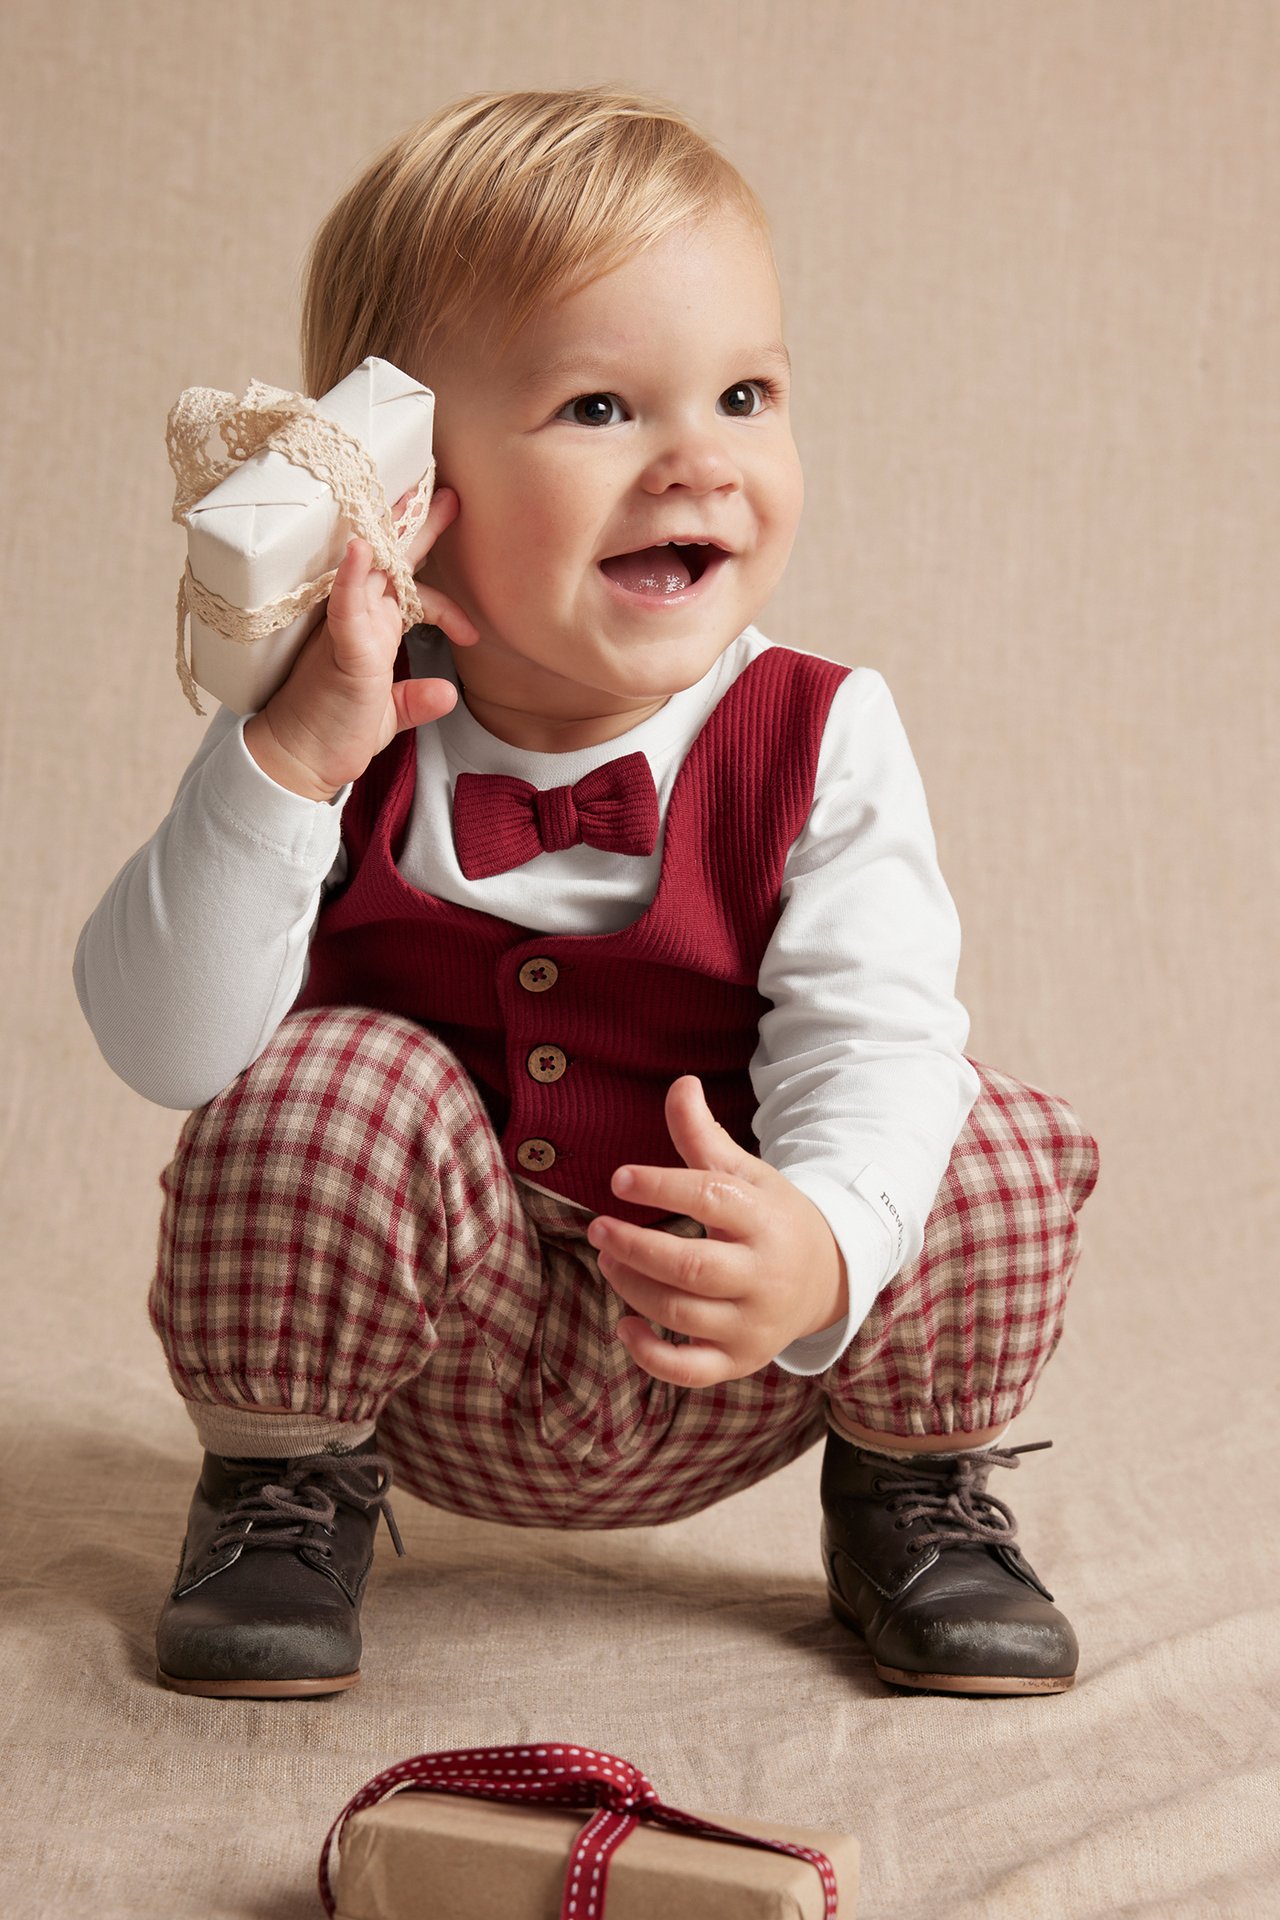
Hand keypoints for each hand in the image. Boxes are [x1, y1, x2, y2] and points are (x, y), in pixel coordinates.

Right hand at [243, 484, 478, 800]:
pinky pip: (346, 606)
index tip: (472, 629)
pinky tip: (360, 549)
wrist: (298, 762)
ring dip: (390, 534)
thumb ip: (414, 699)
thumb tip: (448, 692)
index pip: (408, 594)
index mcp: (372, 630)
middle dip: (421, 528)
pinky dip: (354, 578)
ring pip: (370, 570)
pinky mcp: (340, 647)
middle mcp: (359, 619)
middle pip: (392, 563)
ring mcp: (347, 628)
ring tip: (413, 497)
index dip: (442, 598)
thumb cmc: (333, 731)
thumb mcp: (386, 714)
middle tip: (451, 494)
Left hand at [585, 1076, 849, 1386]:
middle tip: (598, 1228)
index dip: (662, 1186)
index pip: (711, 1199)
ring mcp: (752, 1323)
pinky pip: (691, 1371)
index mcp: (764, 1219)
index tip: (619, 1178)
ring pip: (682, 1315)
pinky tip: (623, 1326)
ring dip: (634, 1289)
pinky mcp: (739, 1360)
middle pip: (691, 1267)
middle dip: (636, 1248)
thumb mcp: (746, 1174)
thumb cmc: (769, 1218)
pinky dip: (651, 1356)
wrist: (826, 1279)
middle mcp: (762, 1275)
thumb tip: (680, 1083)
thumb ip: (705, 1137)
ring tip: (608, 1259)